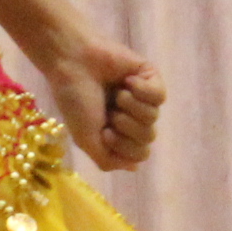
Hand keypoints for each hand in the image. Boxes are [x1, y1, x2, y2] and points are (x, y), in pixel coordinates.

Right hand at [35, 35, 164, 172]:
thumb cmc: (74, 99)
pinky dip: (142, 91)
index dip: (123, 146)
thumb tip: (134, 168)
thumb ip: (107, 160)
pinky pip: (159, 96)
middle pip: (148, 138)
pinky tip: (126, 81)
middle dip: (126, 127)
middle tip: (109, 112)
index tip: (104, 132)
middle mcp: (132, 116)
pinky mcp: (150, 77)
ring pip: (153, 117)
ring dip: (130, 107)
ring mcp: (143, 97)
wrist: (72, 62)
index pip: (139, 155)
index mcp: (117, 132)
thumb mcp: (85, 139)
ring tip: (115, 94)